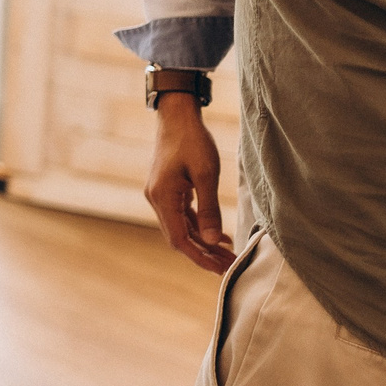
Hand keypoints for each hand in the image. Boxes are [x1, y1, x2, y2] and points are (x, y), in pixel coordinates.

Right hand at [146, 94, 233, 273]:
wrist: (177, 115)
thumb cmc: (192, 140)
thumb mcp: (206, 174)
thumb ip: (209, 209)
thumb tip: (213, 241)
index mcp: (162, 197)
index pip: (179, 239)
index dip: (200, 257)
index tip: (221, 270)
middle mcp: (156, 199)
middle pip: (179, 237)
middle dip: (204, 253)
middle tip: (229, 265)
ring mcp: (160, 194)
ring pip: (180, 227)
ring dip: (202, 242)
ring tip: (227, 253)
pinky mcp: (167, 189)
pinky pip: (181, 215)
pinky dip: (198, 227)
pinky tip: (217, 234)